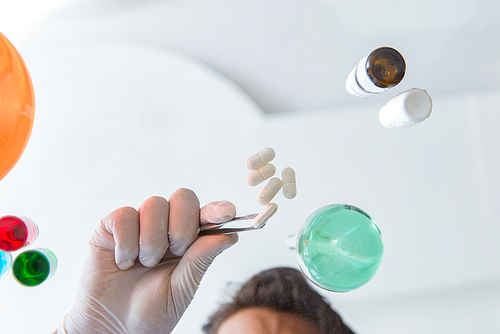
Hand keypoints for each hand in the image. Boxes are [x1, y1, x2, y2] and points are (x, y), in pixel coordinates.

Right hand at [62, 188, 237, 333]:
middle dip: (182, 227)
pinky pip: (124, 215)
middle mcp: (165, 226)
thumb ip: (201, 259)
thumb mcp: (182, 289)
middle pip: (183, 197)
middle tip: (173, 253)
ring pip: (154, 204)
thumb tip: (230, 236)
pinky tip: (124, 262)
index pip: (205, 214)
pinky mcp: (111, 226)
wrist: (112, 327)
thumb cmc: (150, 311)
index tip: (228, 212)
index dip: (217, 210)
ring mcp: (138, 223)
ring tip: (144, 264)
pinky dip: (126, 243)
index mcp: (188, 240)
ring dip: (152, 241)